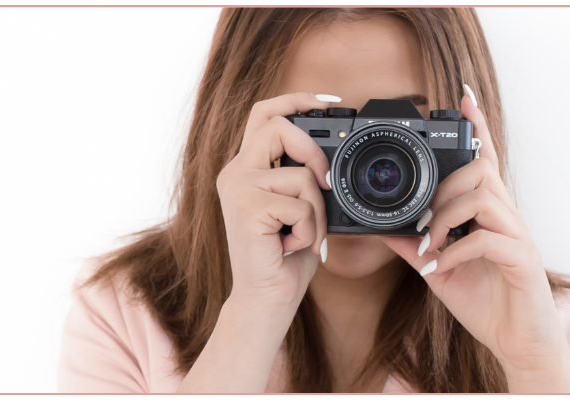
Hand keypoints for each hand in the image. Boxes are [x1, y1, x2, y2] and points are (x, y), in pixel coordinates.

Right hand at [215, 92, 335, 312]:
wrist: (267, 297)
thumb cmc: (287, 255)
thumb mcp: (301, 206)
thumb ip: (306, 176)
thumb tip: (333, 157)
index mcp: (247, 167)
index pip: (265, 114)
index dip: (296, 100)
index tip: (329, 101)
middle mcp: (235, 172)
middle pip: (279, 126)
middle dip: (315, 152)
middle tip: (327, 184)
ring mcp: (237, 187)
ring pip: (301, 175)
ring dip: (316, 211)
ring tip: (302, 234)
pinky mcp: (246, 208)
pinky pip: (300, 205)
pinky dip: (309, 229)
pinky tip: (292, 245)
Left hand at [381, 91, 569, 391]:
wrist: (519, 343)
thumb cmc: (487, 302)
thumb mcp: (441, 270)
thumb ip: (418, 246)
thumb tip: (386, 229)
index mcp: (489, 214)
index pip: (484, 159)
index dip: (475, 126)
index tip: (462, 96)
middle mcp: (507, 217)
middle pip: (479, 171)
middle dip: (443, 188)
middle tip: (423, 222)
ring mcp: (518, 237)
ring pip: (484, 197)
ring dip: (446, 218)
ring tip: (430, 245)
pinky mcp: (523, 260)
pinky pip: (488, 240)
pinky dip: (456, 253)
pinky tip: (440, 268)